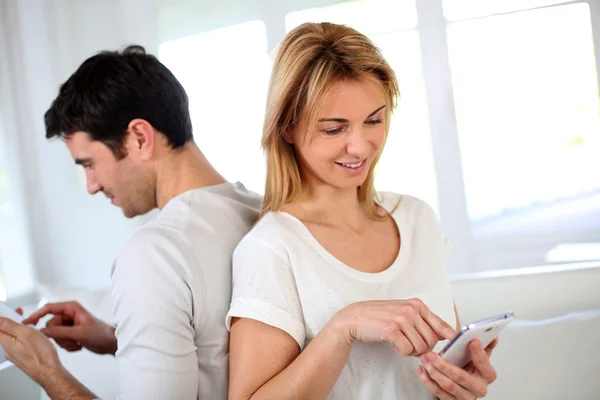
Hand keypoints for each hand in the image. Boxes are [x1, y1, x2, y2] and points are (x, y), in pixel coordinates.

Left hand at [0, 317, 62, 383]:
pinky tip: (36, 339)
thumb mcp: (26, 333)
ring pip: (14, 338)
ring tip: (34, 329)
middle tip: (25, 319)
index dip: (4, 317)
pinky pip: (20, 344)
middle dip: (14, 323)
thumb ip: (10, 326)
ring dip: (21, 331)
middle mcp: (7, 350)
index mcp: (6, 342)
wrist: (49, 371)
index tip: (14, 313)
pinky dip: (26, 339)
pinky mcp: (22, 357)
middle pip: (5, 332)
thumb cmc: (41, 355)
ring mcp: (14, 354)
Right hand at [23, 301, 116, 354]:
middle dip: (59, 336)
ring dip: (64, 342)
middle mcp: (69, 314)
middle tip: (71, 340)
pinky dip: (67, 345)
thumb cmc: (101, 334)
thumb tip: (43, 331)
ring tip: (77, 343)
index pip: (49, 308)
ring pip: (54, 334)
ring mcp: (69, 324)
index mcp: (72, 308)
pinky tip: (79, 345)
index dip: (37, 315)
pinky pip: (60, 340)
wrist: (110, 343)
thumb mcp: (79, 333)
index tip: (28, 323)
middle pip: (50, 325)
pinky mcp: (70, 333)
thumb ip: (60, 332)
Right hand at [333, 298, 455, 356]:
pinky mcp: (391, 330)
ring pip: (421, 347)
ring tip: (401, 344)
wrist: (355, 318)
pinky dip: (402, 352)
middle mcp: (411, 310)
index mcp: (417, 305)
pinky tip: (394, 345)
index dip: (451, 338)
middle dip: (424, 349)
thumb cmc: (380, 316)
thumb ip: (424, 321)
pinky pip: (407, 350)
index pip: (442, 324)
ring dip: (412, 352)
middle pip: (432, 340)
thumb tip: (445, 334)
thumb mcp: (404, 313)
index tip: (457, 346)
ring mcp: (401, 319)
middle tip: (411, 346)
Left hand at [417, 338, 498, 398]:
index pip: (484, 364)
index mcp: (487, 375)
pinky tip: (422, 371)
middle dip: (444, 365)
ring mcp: (466, 397)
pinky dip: (428, 381)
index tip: (472, 340)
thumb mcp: (478, 359)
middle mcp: (478, 388)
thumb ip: (484, 347)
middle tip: (432, 355)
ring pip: (448, 385)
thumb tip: (492, 335)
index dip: (478, 352)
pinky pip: (439, 393)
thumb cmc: (470, 371)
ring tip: (425, 360)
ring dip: (433, 372)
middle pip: (461, 376)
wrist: (463, 389)